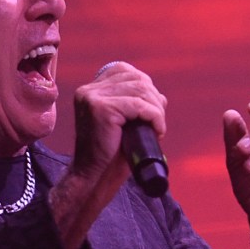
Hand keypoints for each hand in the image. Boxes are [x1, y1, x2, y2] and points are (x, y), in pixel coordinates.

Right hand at [50, 62, 167, 248]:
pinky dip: (154, 117)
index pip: (124, 70)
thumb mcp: (122, 123)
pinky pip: (139, 105)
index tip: (151, 109)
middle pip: (136, 79)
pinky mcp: (101, 109)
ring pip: (141, 90)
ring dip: (157, 109)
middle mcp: (89, 90)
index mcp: (90, 90)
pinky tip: (157, 130)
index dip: (145, 86)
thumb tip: (160, 96)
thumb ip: (134, 105)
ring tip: (157, 128)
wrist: (94, 177)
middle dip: (154, 99)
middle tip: (158, 123)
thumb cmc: (109, 155)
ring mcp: (93, 98)